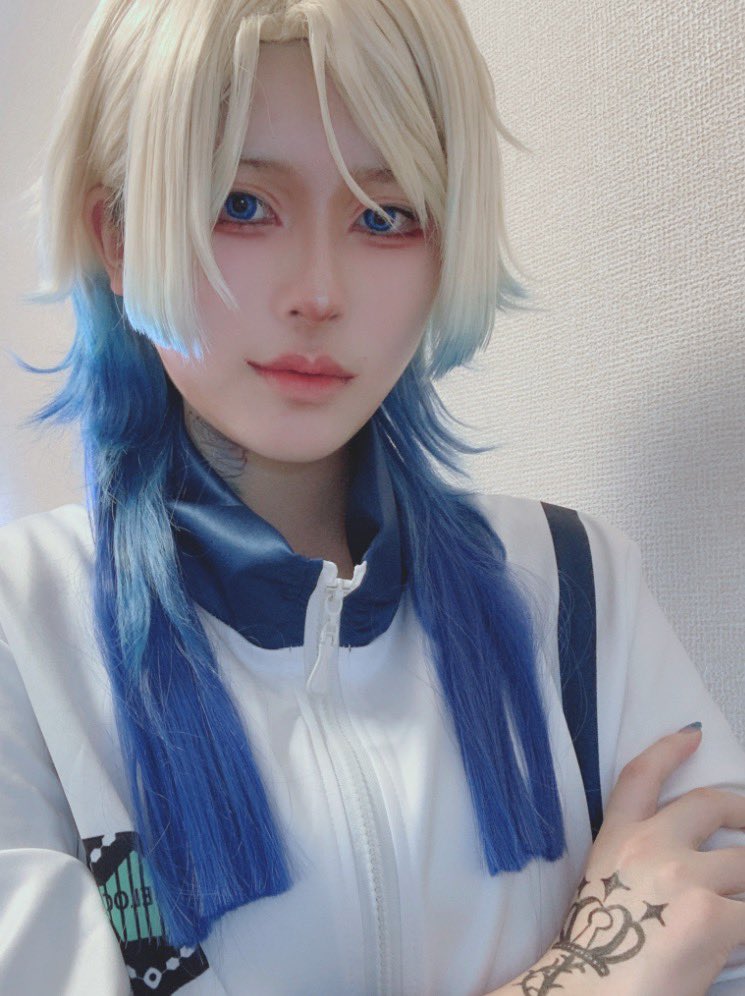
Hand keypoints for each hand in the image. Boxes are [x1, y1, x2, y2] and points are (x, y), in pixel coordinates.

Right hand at [507, 725, 744, 995]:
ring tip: (744, 891)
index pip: (641, 776)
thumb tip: (693, 860)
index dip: (668, 749)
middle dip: (741, 808)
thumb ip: (643, 864)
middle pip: (710, 804)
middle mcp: (650, 846)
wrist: (589, 994)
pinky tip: (744, 929)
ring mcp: (684, 876)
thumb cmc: (599, 953)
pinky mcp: (714, 916)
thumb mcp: (605, 888)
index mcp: (616, 839)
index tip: (691, 735)